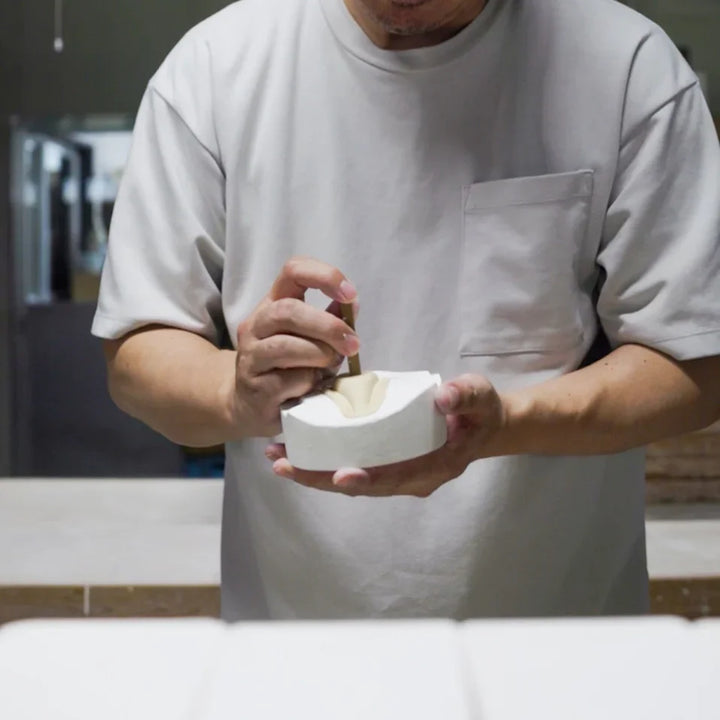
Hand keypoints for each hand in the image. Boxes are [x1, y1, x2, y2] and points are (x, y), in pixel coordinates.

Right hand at [231, 257, 359, 436]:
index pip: (292, 271)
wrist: (250, 406)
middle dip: (327, 326)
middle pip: (288, 311)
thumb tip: (352, 305)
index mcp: (273, 304)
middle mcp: (256, 325)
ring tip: (332, 365)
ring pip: (285, 345)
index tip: (350, 295)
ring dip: (319, 354)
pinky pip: (286, 380)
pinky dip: (308, 382)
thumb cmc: (289, 369)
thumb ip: (331, 320)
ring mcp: (250, 357)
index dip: (324, 276)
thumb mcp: (312, 340)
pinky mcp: (255, 388)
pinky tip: (313, 387)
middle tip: (352, 344)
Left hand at [265, 373, 505, 496]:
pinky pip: (352, 468)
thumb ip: (466, 395)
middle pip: (361, 486)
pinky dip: (323, 463)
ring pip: (351, 481)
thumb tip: (444, 397)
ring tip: (278, 458)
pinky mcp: (386, 464)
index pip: (396, 478)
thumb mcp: (480, 396)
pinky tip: (298, 450)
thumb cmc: (480, 411)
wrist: (482, 425)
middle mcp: (411, 479)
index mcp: (433, 467)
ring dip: (313, 473)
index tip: (339, 476)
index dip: (368, 480)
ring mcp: (397, 475)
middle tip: (283, 464)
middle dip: (320, 478)